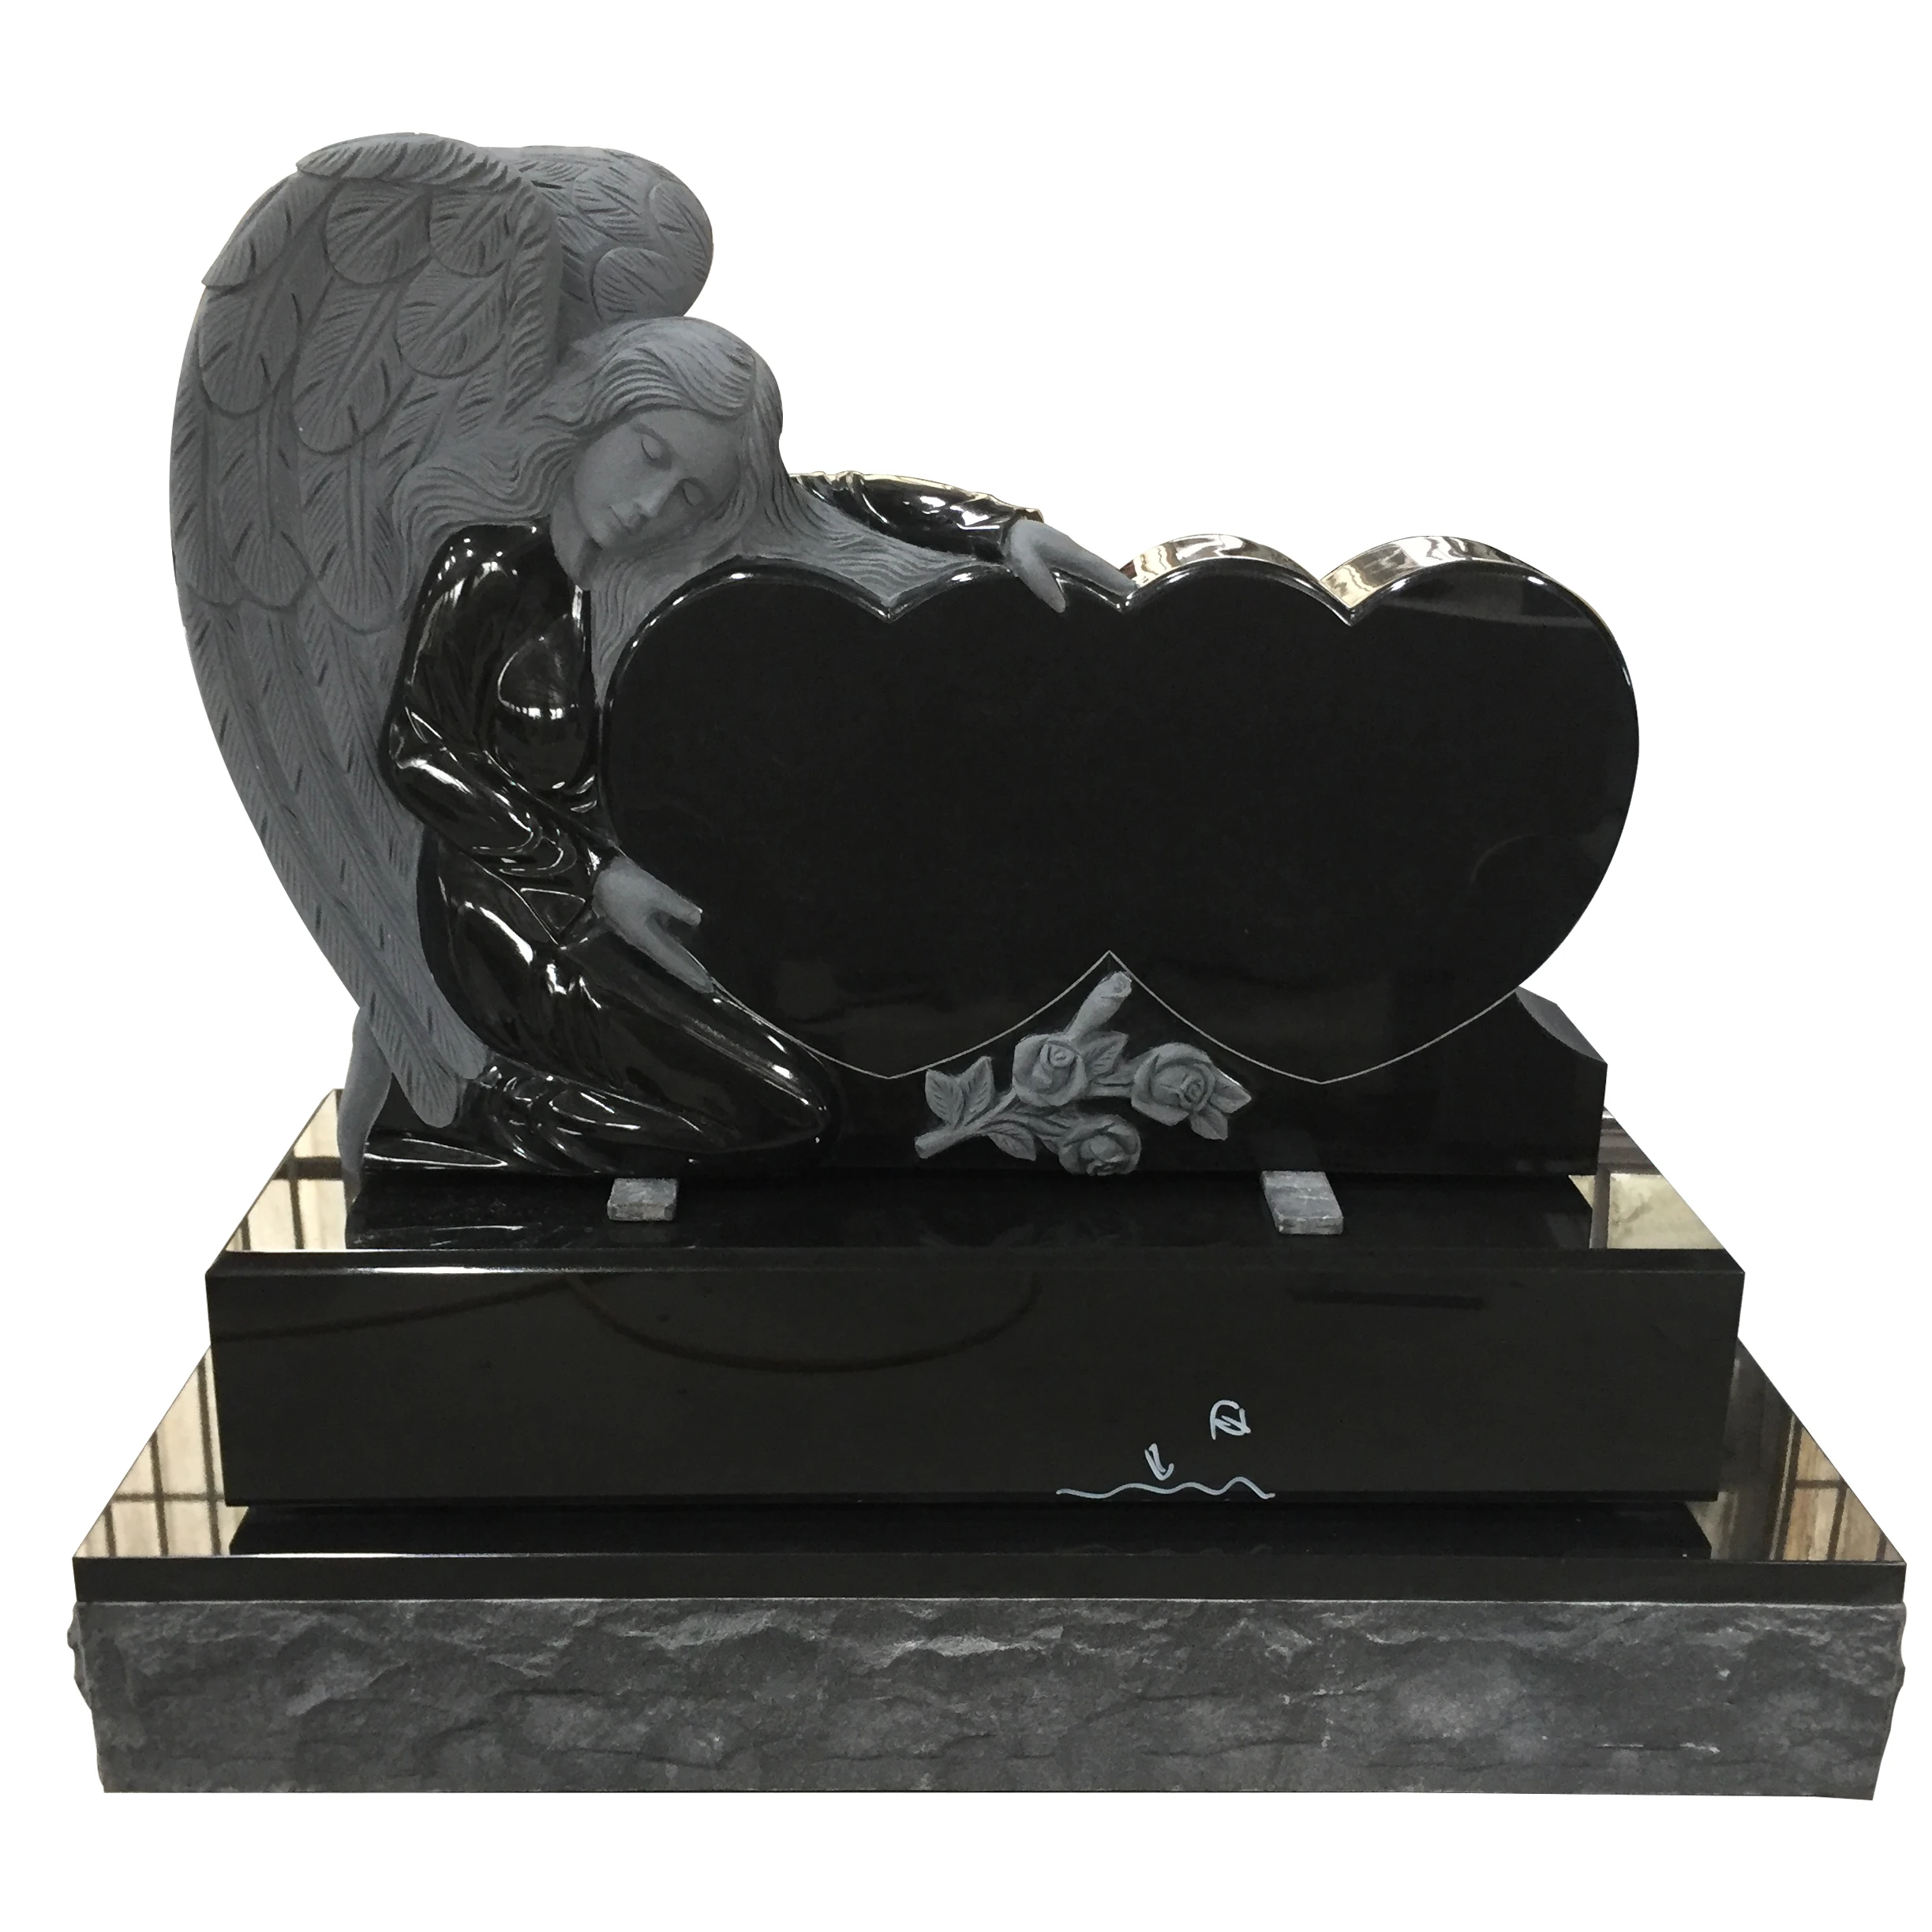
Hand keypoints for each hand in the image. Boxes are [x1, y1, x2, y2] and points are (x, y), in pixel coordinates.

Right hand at [592, 856, 713, 992]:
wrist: (595, 872)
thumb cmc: (624, 884)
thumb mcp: (655, 892)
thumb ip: (677, 906)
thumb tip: (698, 919)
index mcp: (644, 937)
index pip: (672, 961)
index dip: (689, 973)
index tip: (706, 987)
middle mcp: (640, 940)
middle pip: (667, 960)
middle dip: (686, 972)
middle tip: (705, 987)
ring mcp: (635, 931)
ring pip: (662, 951)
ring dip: (679, 960)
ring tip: (695, 969)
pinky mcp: (634, 921)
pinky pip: (658, 939)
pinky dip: (671, 945)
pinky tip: (678, 943)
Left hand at [1003, 519, 1131, 612]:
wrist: (1003, 528)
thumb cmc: (1015, 544)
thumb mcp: (1023, 563)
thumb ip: (1041, 582)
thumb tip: (1062, 606)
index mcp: (1067, 552)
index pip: (1095, 567)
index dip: (1113, 579)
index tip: (1131, 591)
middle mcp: (1072, 550)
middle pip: (1099, 567)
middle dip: (1116, 580)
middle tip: (1134, 595)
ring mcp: (1067, 551)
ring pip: (1091, 567)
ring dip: (1105, 578)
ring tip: (1120, 593)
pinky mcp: (1060, 555)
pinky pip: (1082, 568)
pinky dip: (1093, 576)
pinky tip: (1093, 586)